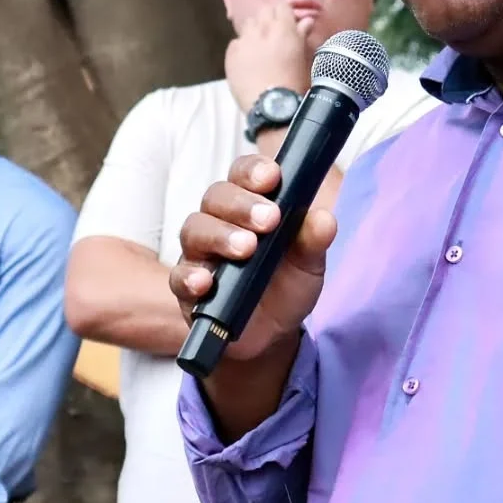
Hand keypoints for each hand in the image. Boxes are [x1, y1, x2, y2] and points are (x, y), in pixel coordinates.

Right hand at [169, 154, 335, 361]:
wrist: (273, 331)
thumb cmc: (286, 283)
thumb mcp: (308, 263)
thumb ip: (314, 240)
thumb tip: (324, 220)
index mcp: (249, 204)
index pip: (243, 174)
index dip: (254, 171)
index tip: (273, 177)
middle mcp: (219, 221)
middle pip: (216, 197)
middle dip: (242, 205)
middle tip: (269, 220)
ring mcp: (199, 253)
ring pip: (195, 230)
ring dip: (220, 235)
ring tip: (246, 249)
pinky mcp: (186, 287)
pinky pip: (178, 277)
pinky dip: (190, 277)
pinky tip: (206, 283)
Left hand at [225, 3, 310, 113]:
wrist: (272, 107)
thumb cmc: (295, 84)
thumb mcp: (305, 59)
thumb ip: (303, 35)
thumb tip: (307, 21)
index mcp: (284, 28)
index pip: (282, 7)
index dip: (285, 15)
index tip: (288, 25)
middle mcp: (262, 29)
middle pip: (264, 12)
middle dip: (270, 20)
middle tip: (275, 36)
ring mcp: (244, 40)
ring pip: (248, 24)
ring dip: (255, 30)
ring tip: (261, 47)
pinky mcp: (231, 54)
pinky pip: (236, 43)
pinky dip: (242, 47)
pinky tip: (248, 61)